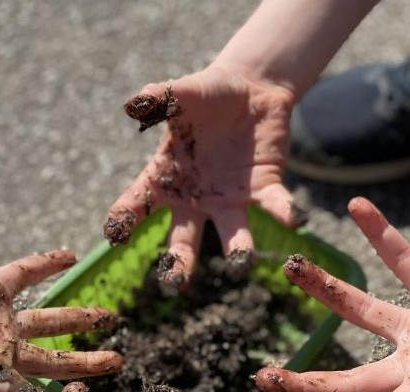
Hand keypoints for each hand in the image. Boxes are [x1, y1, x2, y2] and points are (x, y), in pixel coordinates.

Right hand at [105, 65, 301, 291]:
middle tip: (174, 284)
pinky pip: (275, 205)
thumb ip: (158, 97)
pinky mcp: (264, 190)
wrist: (249, 90)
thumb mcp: (180, 93)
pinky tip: (295, 220)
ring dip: (237, 250)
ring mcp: (230, 200)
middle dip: (179, 262)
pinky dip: (286, 213)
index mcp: (165, 179)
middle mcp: (196, 199)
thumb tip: (134, 103)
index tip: (114, 236)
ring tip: (240, 264)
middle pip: (183, 238)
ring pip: (232, 234)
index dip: (123, 219)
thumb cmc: (205, 95)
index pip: (137, 204)